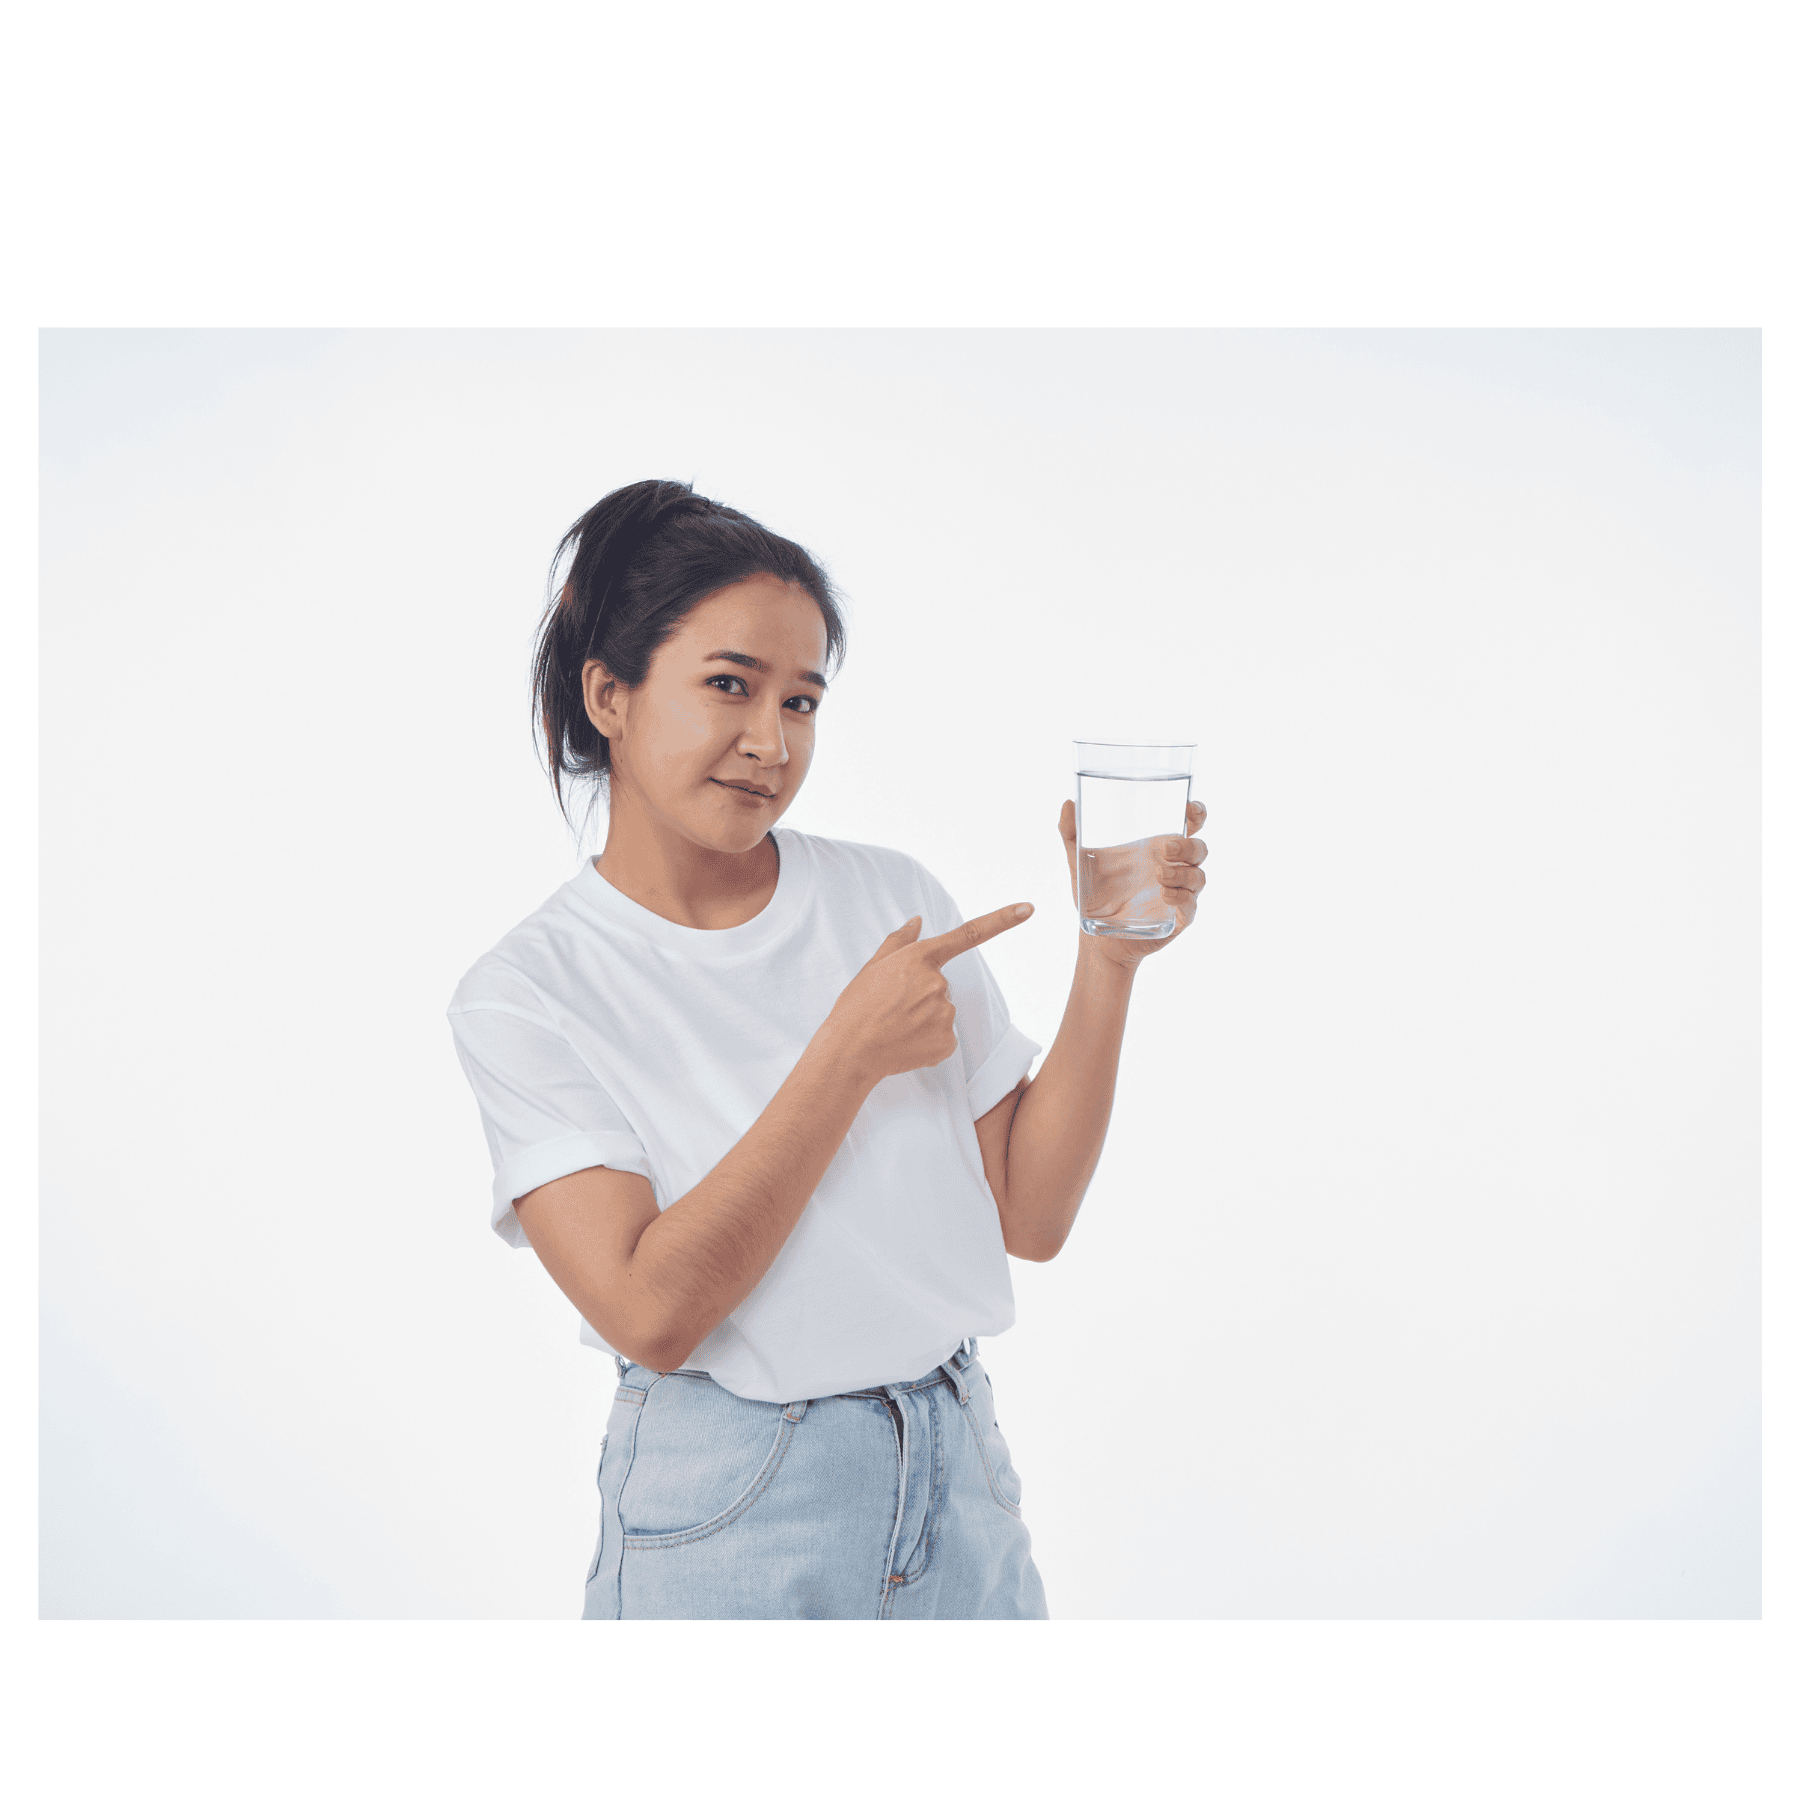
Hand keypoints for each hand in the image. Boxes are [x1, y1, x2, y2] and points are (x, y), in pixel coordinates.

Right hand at [823, 903, 1035, 1085]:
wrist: (850, 1051)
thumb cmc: (855, 1007)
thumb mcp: (872, 966)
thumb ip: (899, 942)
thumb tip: (917, 920)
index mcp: (919, 958)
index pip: (968, 934)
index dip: (1002, 920)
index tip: (1027, 908)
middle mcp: (937, 982)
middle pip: (940, 984)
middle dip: (921, 994)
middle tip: (892, 1007)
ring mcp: (944, 1012)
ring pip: (942, 1010)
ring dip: (924, 1017)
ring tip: (896, 1026)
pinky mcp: (947, 1040)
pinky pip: (944, 1036)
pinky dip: (928, 1040)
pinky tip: (906, 1042)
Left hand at [1058, 798, 1206, 970]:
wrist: (1094, 934)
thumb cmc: (1094, 893)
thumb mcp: (1079, 860)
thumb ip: (1071, 831)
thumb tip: (1067, 803)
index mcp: (1157, 847)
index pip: (1189, 824)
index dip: (1196, 813)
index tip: (1189, 808)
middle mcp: (1173, 867)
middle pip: (1199, 849)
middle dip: (1188, 846)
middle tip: (1165, 849)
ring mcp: (1178, 892)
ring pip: (1199, 877)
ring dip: (1183, 874)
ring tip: (1158, 876)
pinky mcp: (1177, 918)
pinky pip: (1190, 905)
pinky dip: (1182, 898)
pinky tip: (1164, 895)